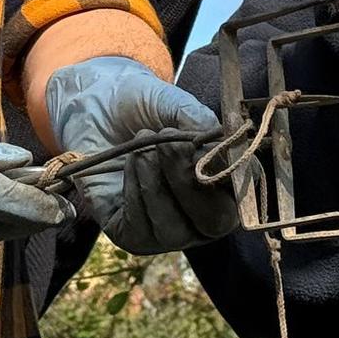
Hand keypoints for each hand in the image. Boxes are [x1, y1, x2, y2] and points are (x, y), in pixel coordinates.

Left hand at [44, 56, 237, 254]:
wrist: (94, 108)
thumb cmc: (143, 106)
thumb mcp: (172, 102)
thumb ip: (198, 120)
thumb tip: (220, 141)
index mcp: (226, 183)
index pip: (244, 195)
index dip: (227, 175)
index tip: (202, 145)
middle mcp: (204, 213)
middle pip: (213, 222)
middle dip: (187, 182)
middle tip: (166, 141)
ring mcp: (171, 230)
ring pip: (173, 229)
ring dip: (155, 183)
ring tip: (141, 146)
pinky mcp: (134, 236)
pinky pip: (139, 231)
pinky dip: (134, 193)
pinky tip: (129, 164)